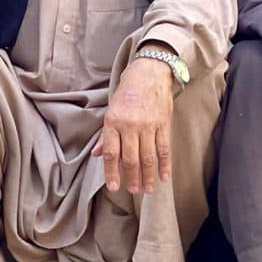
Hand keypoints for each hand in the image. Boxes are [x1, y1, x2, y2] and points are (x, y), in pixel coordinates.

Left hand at [92, 53, 174, 193]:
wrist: (150, 71)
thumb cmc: (128, 89)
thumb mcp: (111, 109)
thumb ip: (106, 134)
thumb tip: (97, 154)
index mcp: (113, 121)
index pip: (111, 153)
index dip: (112, 172)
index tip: (114, 187)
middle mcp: (130, 125)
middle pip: (130, 158)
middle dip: (132, 177)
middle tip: (134, 191)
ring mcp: (148, 125)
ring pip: (148, 157)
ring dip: (148, 175)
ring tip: (148, 189)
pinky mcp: (163, 124)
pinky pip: (164, 148)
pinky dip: (164, 164)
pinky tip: (164, 177)